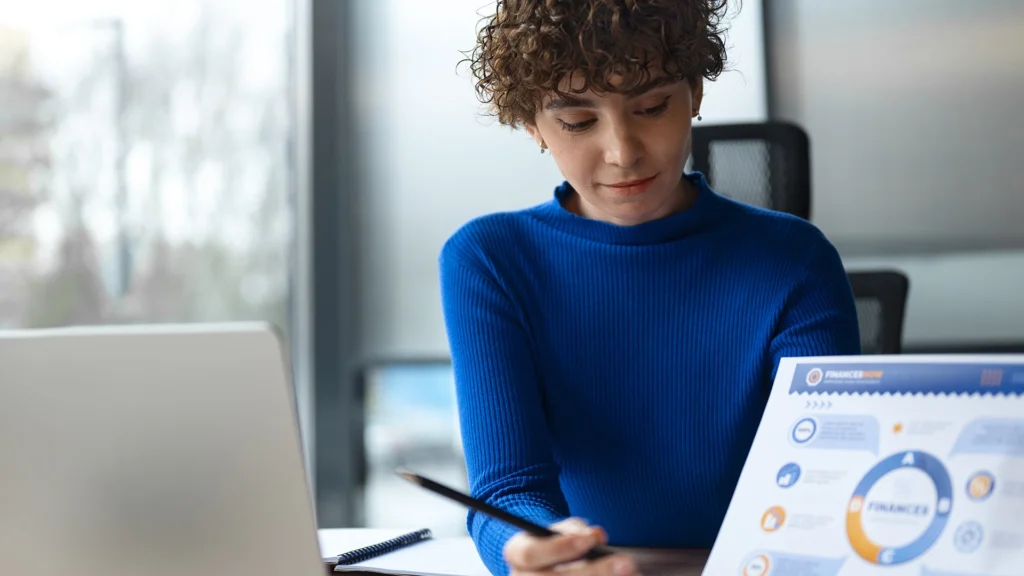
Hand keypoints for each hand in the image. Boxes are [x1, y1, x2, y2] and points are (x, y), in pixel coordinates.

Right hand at [503, 518, 638, 575]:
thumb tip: (597, 536)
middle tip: (626, 562)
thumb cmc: (557, 544)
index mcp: (516, 554)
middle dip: (593, 572)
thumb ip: (576, 530)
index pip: (532, 554)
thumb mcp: (562, 530)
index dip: (561, 547)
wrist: (548, 561)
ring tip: (633, 575)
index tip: (591, 539)